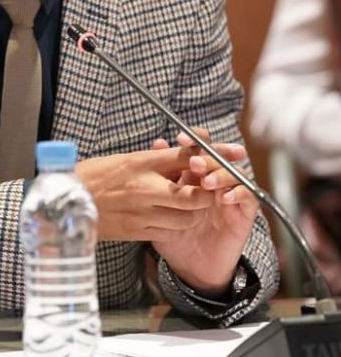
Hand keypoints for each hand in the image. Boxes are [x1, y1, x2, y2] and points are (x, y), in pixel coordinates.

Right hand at [75, 147, 213, 242]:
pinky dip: (176, 226)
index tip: (228, 153)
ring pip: (188, 217)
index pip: (186, 156)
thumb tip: (183, 156)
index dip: (212, 153)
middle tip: (204, 189)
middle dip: (206, 192)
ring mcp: (142, 212)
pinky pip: (170, 232)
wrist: (65, 201)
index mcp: (139, 162)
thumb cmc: (92, 176)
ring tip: (186, 205)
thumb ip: (154, 159)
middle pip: (196, 193)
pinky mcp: (137, 231)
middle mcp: (145, 187)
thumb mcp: (123, 159)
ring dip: (193, 212)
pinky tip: (168, 218)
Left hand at [150, 129, 257, 293]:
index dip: (194, 139)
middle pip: (219, 157)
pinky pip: (249, 197)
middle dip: (208, 155)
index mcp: (194, 175)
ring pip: (235, 173)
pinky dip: (239, 193)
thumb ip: (158, 177)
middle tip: (194, 162)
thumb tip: (157, 143)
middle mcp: (214, 182)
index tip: (180, 139)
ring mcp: (229, 197)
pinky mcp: (243, 215)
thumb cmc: (173, 234)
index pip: (200, 148)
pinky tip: (224, 198)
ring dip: (222, 173)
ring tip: (207, 182)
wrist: (190, 267)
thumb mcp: (160, 205)